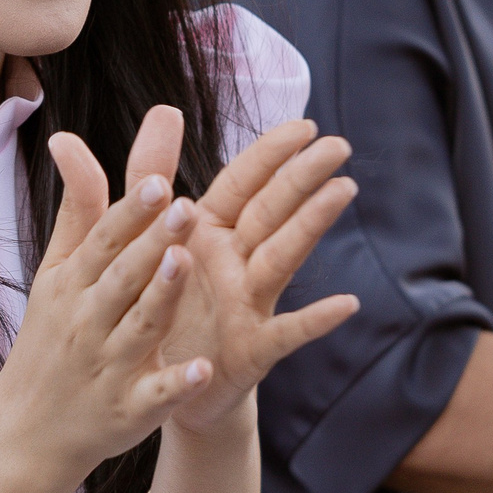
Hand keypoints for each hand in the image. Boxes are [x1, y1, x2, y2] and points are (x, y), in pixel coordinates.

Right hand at [0, 130, 216, 485]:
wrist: (27, 432)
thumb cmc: (51, 340)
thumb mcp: (55, 274)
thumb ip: (78, 210)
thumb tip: (68, 139)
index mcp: (73, 285)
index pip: (104, 241)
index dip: (130, 213)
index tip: (157, 183)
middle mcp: (89, 321)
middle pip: (124, 277)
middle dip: (152, 242)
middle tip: (185, 207)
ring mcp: (109, 367)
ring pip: (140, 327)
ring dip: (162, 297)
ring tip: (184, 263)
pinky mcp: (130, 410)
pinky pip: (156, 395)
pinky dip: (177, 383)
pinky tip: (202, 369)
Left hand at [119, 106, 359, 435]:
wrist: (155, 385)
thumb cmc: (159, 303)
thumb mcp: (145, 235)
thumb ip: (148, 173)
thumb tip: (162, 106)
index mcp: (208, 233)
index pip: (243, 183)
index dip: (270, 154)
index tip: (304, 124)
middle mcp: (235, 263)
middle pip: (271, 211)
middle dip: (302, 176)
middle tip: (339, 145)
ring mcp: (248, 304)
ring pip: (282, 257)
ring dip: (311, 224)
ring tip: (343, 190)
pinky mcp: (251, 349)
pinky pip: (286, 332)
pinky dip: (315, 319)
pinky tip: (346, 304)